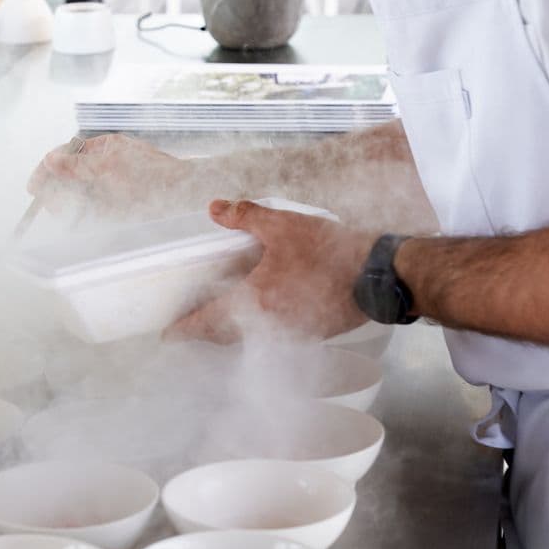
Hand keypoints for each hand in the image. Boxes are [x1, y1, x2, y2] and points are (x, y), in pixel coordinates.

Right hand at [26, 134, 194, 219]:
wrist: (185, 196)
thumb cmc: (152, 176)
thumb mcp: (109, 166)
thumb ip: (77, 165)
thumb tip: (50, 160)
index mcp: (103, 148)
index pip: (66, 155)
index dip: (47, 171)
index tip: (34, 188)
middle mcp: (105, 165)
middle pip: (69, 177)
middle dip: (58, 191)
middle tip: (51, 206)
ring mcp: (111, 186)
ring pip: (79, 196)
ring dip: (70, 206)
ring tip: (66, 215)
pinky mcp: (117, 206)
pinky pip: (92, 210)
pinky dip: (85, 216)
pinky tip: (83, 222)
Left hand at [165, 199, 374, 342]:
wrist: (380, 276)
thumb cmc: (331, 252)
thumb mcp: (284, 226)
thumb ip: (245, 217)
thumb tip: (215, 208)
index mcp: (255, 302)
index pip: (207, 323)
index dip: (184, 329)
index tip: (167, 334)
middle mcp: (268, 326)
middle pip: (223, 337)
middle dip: (204, 332)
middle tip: (189, 324)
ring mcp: (290, 335)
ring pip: (248, 340)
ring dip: (229, 332)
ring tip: (218, 317)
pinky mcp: (311, 336)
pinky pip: (272, 337)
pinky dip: (257, 329)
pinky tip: (260, 312)